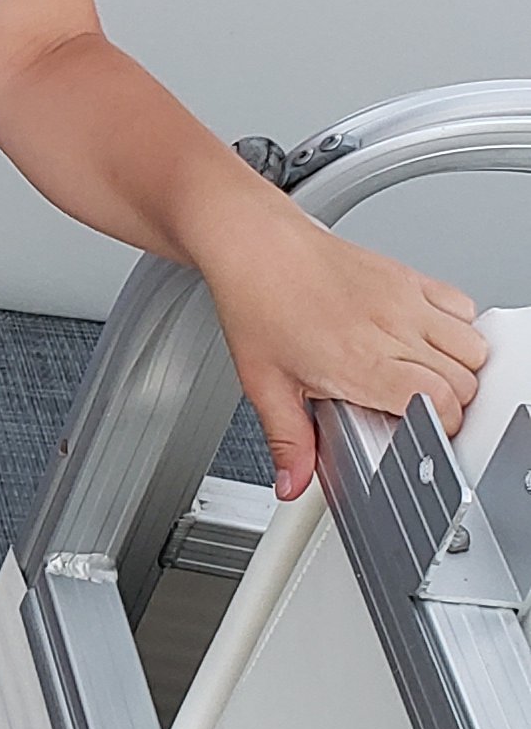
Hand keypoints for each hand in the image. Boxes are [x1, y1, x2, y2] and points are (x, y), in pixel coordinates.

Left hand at [203, 199, 487, 502]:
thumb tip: (293, 482)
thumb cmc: (258, 303)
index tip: (417, 432)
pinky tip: (427, 339)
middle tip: (417, 410)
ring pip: (472, 344)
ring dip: (460, 368)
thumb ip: (288, 441)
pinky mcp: (408, 276)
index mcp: (360, 362)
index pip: (438, 403)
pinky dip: (459, 328)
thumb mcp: (265, 385)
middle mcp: (391, 329)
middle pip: (463, 379)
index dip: (438, 427)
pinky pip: (462, 304)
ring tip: (426, 377)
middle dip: (451, 405)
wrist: (255, 246)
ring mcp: (404, 300)